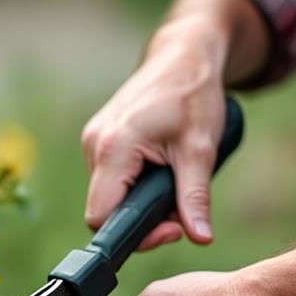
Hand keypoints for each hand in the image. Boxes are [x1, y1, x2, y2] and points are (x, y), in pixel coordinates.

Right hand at [81, 40, 224, 248]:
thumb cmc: (192, 95)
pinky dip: (136, 185)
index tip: (172, 228)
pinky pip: (111, 179)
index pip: (101, 217)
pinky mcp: (100, 141)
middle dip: (145, 219)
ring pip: (109, 196)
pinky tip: (160, 171)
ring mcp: (94, 142)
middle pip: (105, 209)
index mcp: (113, 148)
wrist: (183, 58)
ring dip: (142, 202)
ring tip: (174, 183)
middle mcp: (95, 145)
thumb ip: (195, 197)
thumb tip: (201, 237)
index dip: (135, 234)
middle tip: (181, 210)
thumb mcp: (200, 150)